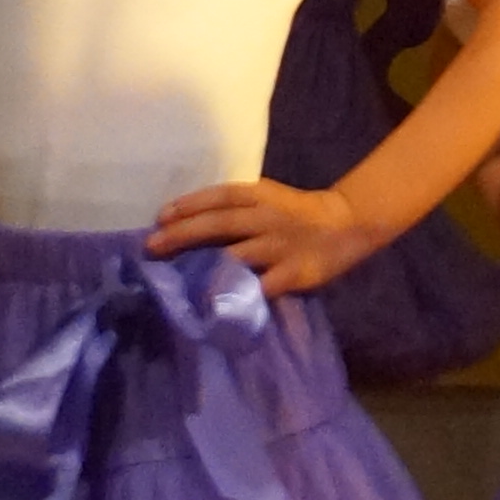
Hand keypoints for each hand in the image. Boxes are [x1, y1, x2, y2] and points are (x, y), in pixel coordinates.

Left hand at [150, 176, 377, 292]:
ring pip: (240, 253)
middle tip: (152, 246)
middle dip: (184, 234)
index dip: (189, 204)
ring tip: (179, 280)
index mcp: (261, 196)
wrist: (347, 224)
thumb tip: (181, 226)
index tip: (160, 217)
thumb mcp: (268, 200)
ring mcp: (282, 245)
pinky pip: (266, 284)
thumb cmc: (295, 214)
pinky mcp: (297, 271)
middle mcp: (268, 217)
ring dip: (207, 266)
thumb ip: (234, 210)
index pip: (220, 195)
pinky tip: (220, 304)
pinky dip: (243, 293)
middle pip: (221, 223)